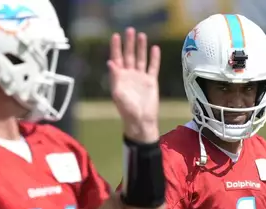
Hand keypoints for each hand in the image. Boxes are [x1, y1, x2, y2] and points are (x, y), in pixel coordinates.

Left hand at [107, 27, 160, 142]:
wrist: (141, 120)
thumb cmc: (127, 110)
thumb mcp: (118, 94)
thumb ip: (115, 78)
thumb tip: (110, 62)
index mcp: (119, 78)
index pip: (117, 59)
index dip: (115, 47)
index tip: (115, 36)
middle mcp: (129, 75)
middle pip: (128, 55)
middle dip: (129, 43)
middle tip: (129, 30)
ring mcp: (140, 77)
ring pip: (140, 58)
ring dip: (140, 47)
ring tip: (142, 35)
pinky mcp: (151, 81)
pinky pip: (153, 67)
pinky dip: (154, 58)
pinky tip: (155, 48)